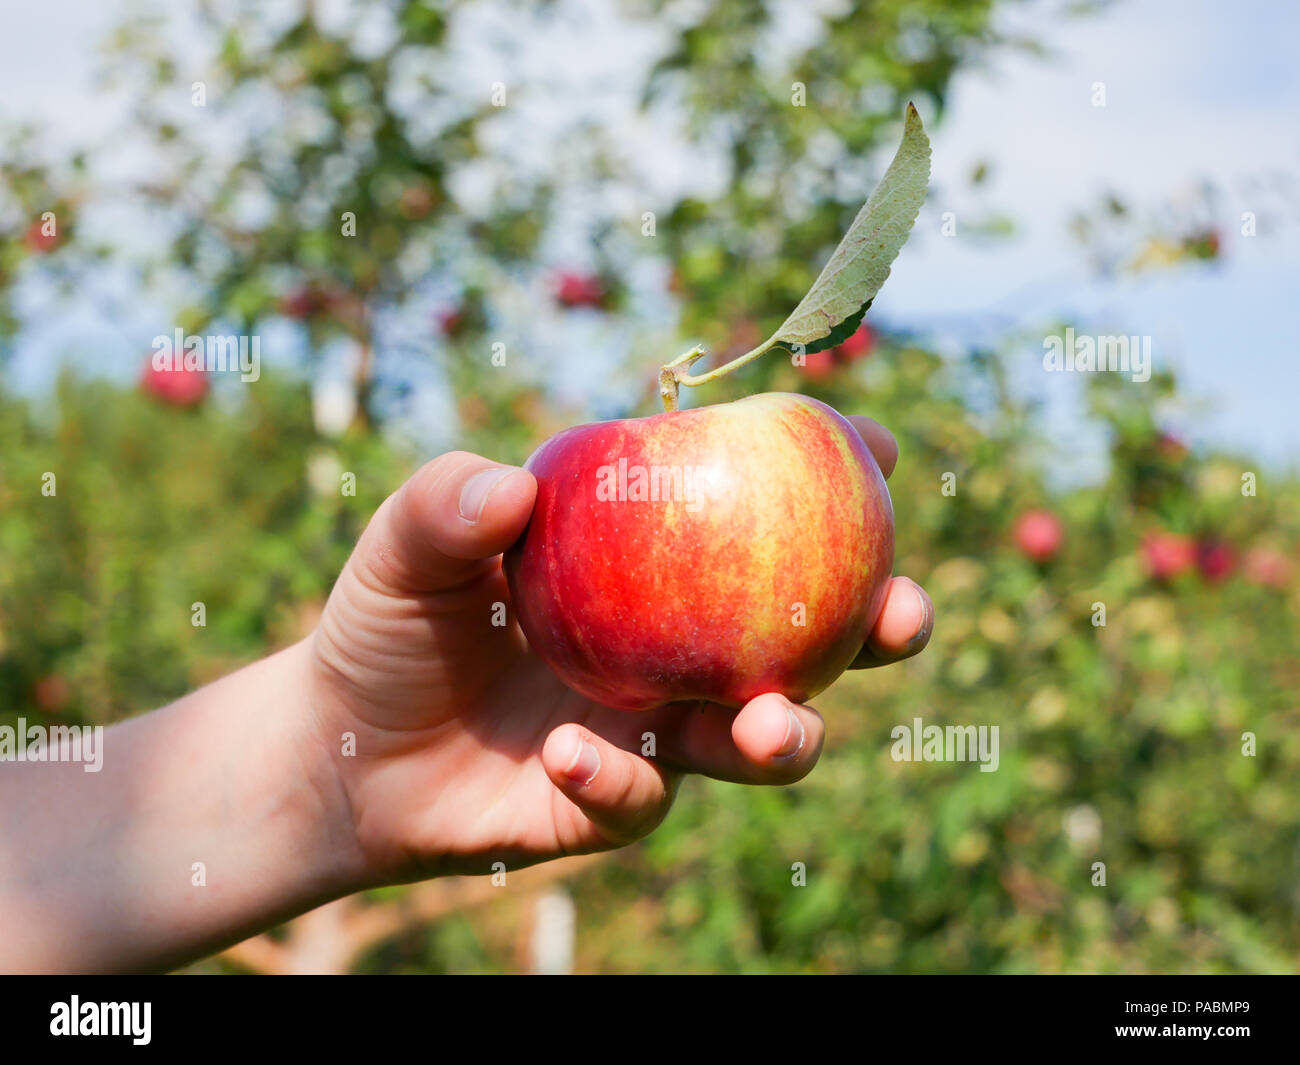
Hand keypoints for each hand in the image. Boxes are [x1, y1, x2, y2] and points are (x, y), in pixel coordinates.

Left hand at [304, 414, 933, 885]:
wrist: (345, 750)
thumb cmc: (391, 627)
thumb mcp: (404, 550)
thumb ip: (445, 505)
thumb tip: (514, 488)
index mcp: (652, 567)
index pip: (756, 516)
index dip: (833, 481)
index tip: (879, 449)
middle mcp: (678, 648)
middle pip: (807, 639)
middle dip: (875, 626)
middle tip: (899, 611)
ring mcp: (656, 730)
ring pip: (759, 741)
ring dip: (784, 736)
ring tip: (769, 725)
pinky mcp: (614, 805)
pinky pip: (641, 799)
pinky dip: (615, 779)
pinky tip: (569, 753)